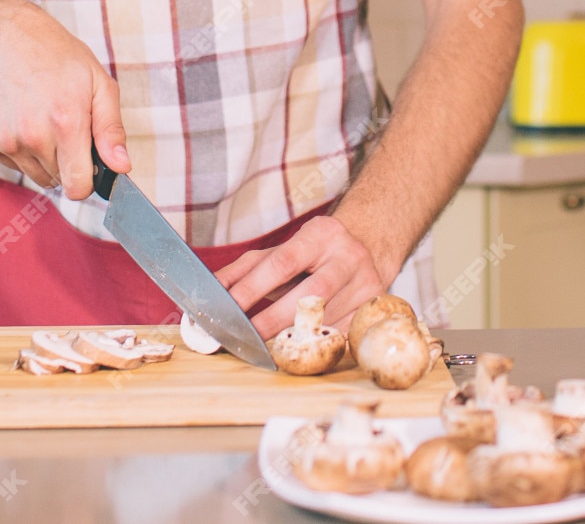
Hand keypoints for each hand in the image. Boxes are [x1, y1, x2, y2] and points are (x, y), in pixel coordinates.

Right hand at [0, 0, 128, 198]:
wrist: (4, 38)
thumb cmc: (56, 57)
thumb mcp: (98, 83)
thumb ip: (111, 130)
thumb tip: (121, 167)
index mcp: (66, 123)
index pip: (78, 187)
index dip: (89, 179)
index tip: (91, 162)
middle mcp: (33, 137)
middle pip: (59, 182)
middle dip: (69, 162)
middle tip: (67, 126)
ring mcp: (7, 142)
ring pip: (37, 176)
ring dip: (46, 159)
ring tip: (46, 121)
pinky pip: (16, 165)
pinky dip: (25, 151)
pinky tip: (26, 120)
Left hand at [216, 214, 390, 339]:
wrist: (364, 251)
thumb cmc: (310, 256)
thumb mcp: (278, 253)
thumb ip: (243, 270)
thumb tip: (209, 290)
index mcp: (320, 234)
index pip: (282, 262)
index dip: (253, 288)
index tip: (227, 310)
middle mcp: (349, 254)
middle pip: (309, 294)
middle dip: (272, 320)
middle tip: (244, 338)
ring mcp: (367, 281)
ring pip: (327, 318)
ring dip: (293, 337)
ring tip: (266, 349)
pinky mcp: (375, 308)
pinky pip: (342, 334)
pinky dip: (317, 345)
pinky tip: (299, 351)